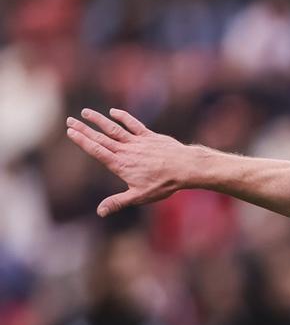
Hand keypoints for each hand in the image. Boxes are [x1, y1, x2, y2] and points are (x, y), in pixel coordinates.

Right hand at [64, 108, 195, 216]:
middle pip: (100, 138)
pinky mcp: (149, 136)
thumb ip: (118, 202)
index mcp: (120, 164)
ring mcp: (137, 142)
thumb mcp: (139, 196)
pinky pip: (134, 124)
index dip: (82, 141)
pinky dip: (123, 117)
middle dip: (84, 129)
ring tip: (86, 112)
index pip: (96, 150)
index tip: (70, 132)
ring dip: (99, 120)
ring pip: (114, 128)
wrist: (185, 168)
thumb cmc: (163, 184)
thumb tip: (100, 212)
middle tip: (69, 121)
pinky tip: (113, 112)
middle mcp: (126, 151)